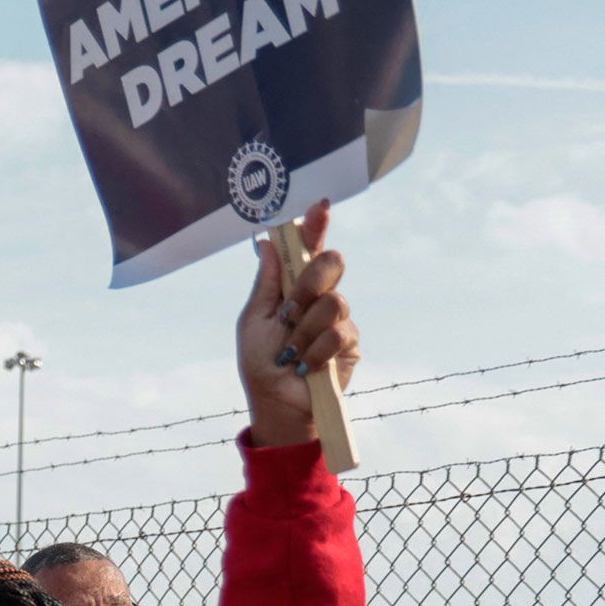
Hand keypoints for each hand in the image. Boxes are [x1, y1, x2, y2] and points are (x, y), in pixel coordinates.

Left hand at [235, 201, 359, 449]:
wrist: (276, 399)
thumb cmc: (260, 360)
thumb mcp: (254, 318)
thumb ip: (266, 282)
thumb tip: (266, 242)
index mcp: (294, 286)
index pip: (310, 248)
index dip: (317, 226)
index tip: (320, 206)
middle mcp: (320, 296)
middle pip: (332, 263)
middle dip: (308, 285)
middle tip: (289, 312)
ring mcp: (339, 318)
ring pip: (333, 303)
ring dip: (304, 330)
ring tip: (290, 352)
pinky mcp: (351, 343)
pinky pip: (338, 334)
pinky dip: (314, 352)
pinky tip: (304, 365)